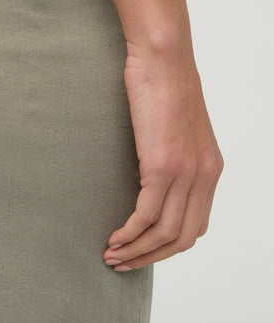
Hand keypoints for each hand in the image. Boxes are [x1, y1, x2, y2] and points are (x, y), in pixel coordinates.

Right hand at [103, 42, 222, 270]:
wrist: (163, 59)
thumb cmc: (162, 85)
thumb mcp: (176, 129)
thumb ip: (173, 156)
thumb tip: (151, 177)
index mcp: (211, 169)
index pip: (196, 225)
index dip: (168, 247)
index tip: (142, 251)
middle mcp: (205, 176)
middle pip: (183, 238)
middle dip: (152, 257)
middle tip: (123, 263)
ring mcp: (186, 173)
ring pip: (165, 233)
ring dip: (137, 251)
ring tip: (111, 256)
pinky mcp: (163, 166)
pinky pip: (147, 215)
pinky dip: (129, 234)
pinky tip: (113, 238)